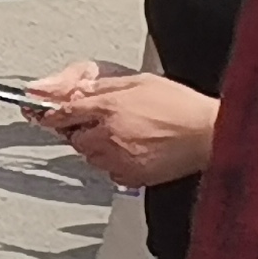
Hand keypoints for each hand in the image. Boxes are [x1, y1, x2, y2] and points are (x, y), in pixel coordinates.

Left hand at [38, 67, 214, 188]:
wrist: (210, 133)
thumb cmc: (181, 106)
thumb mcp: (138, 81)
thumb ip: (104, 87)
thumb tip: (81, 90)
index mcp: (108, 108)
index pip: (66, 113)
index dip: (53, 114)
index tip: (46, 116)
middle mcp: (110, 135)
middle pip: (75, 139)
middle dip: (80, 131)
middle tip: (96, 123)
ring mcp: (123, 159)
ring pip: (92, 158)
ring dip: (97, 148)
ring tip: (119, 137)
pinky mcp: (137, 177)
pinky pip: (112, 174)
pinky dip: (115, 165)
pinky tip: (131, 153)